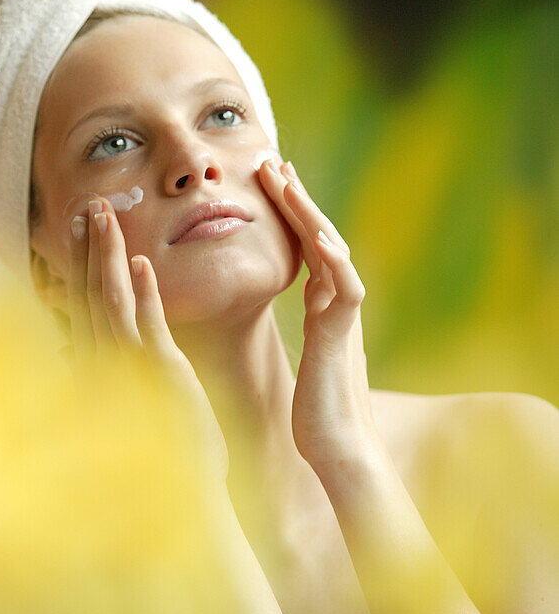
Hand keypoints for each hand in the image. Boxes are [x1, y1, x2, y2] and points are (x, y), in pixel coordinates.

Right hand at [65, 196, 228, 482]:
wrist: (180, 495)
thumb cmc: (164, 454)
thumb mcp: (137, 404)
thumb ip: (118, 370)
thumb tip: (90, 348)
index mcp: (101, 364)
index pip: (88, 303)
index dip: (86, 264)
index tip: (85, 230)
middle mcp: (104, 361)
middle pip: (92, 292)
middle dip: (90, 247)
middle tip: (89, 206)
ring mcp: (127, 367)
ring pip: (111, 299)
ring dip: (108, 255)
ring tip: (105, 216)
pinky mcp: (156, 376)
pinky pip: (146, 325)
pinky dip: (143, 293)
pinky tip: (143, 263)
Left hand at [258, 160, 383, 482]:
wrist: (342, 453)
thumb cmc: (317, 416)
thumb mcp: (306, 360)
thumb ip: (310, 329)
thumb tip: (298, 311)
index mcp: (324, 310)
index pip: (305, 250)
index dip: (289, 215)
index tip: (268, 182)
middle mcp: (336, 306)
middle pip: (318, 239)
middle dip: (295, 200)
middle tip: (272, 161)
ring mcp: (343, 319)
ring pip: (332, 253)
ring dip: (309, 215)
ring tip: (286, 179)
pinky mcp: (344, 338)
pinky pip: (345, 290)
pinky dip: (334, 261)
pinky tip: (317, 235)